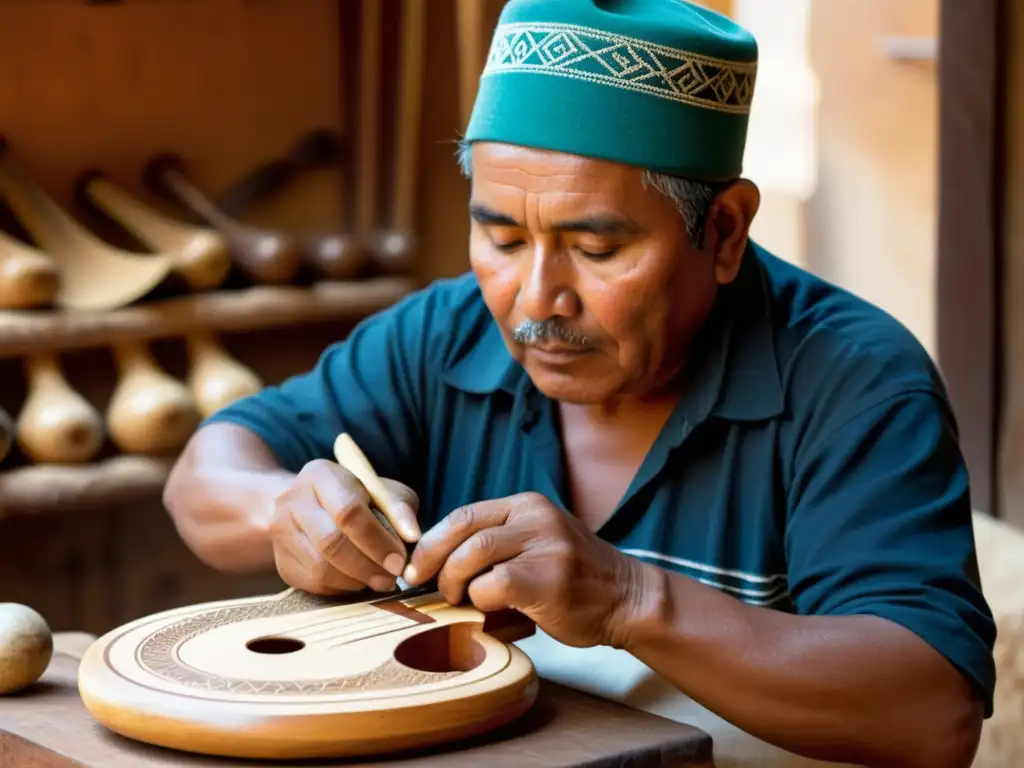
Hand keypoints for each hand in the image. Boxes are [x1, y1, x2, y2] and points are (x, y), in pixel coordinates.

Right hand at [269, 459, 419, 595]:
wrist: (303, 506)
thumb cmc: (353, 497)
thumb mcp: (380, 490)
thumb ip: (399, 508)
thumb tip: (412, 536)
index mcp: (320, 475)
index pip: (348, 510)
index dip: (377, 540)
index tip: (399, 560)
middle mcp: (293, 501)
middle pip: (330, 542)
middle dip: (368, 565)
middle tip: (392, 577)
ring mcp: (281, 533)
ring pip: (320, 568)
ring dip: (357, 580)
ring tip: (380, 580)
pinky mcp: (282, 563)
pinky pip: (314, 584)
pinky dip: (342, 588)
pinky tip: (359, 581)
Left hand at [403, 492, 642, 648]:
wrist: (626, 597)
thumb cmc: (573, 577)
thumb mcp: (538, 540)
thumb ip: (499, 540)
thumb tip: (438, 559)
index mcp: (528, 505)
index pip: (466, 513)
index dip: (432, 540)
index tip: (417, 564)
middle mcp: (536, 517)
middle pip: (464, 529)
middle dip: (432, 558)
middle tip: (423, 583)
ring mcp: (545, 546)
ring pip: (474, 554)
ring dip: (454, 581)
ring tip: (456, 598)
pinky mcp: (549, 578)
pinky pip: (493, 585)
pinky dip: (479, 599)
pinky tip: (487, 609)